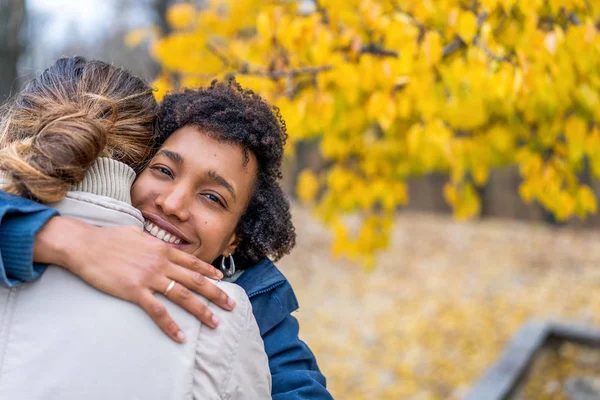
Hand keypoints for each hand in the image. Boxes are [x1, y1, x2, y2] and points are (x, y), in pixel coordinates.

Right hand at [34, 217, 235, 342]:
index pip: (192, 262)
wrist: (86, 245)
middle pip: (195, 280)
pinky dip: (170, 325)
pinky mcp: (135, 291)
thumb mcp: (139, 235)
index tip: (222, 279)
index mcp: (163, 249)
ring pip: (183, 296)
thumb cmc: (109, 239)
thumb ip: (154, 244)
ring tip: (215, 322)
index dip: (209, 271)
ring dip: (201, 311)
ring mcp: (150, 277)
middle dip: (216, 293)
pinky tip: (180, 336)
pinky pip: (158, 311)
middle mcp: (162, 263)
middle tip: (231, 305)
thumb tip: (160, 247)